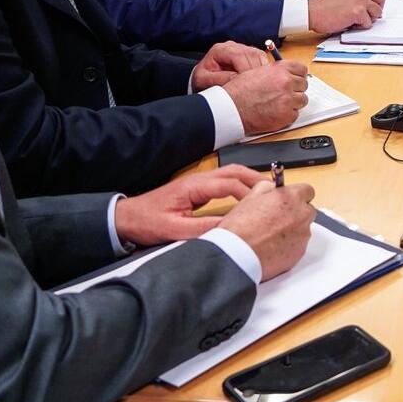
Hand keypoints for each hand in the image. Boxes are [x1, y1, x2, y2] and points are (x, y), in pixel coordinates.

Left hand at [114, 164, 264, 247]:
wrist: (126, 219)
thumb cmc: (146, 221)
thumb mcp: (174, 229)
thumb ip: (202, 229)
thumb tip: (229, 228)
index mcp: (194, 186)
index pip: (230, 184)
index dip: (249, 193)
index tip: (262, 205)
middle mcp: (199, 180)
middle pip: (235, 172)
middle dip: (257, 180)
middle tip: (275, 191)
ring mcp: (198, 184)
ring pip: (231, 175)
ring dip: (250, 181)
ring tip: (267, 193)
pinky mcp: (197, 191)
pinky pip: (225, 183)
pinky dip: (241, 186)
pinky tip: (248, 198)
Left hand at [191, 41, 269, 90]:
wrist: (205, 78)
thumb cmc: (203, 78)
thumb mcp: (203, 80)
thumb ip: (218, 79)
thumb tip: (237, 79)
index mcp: (220, 50)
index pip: (239, 56)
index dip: (245, 71)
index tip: (246, 85)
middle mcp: (233, 47)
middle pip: (252, 55)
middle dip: (255, 72)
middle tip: (254, 88)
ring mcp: (244, 49)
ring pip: (260, 57)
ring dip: (261, 72)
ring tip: (256, 85)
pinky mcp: (252, 56)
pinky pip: (264, 60)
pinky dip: (264, 71)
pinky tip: (259, 82)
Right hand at [217, 178, 317, 280]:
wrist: (238, 255)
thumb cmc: (240, 227)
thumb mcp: (250, 197)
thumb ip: (267, 188)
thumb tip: (272, 187)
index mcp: (291, 198)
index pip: (308, 190)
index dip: (297, 195)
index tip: (291, 199)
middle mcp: (302, 215)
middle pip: (308, 210)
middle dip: (297, 212)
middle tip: (278, 218)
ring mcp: (303, 235)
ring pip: (303, 229)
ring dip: (293, 230)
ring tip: (271, 235)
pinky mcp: (300, 252)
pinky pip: (299, 245)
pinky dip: (290, 245)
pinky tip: (272, 246)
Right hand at [222, 60, 308, 134]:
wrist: (231, 109)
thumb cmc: (238, 92)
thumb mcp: (256, 72)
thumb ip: (274, 72)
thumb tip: (285, 74)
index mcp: (279, 70)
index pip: (301, 69)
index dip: (298, 75)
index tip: (296, 79)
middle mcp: (285, 83)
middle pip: (303, 85)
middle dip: (296, 89)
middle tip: (285, 93)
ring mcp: (287, 100)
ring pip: (302, 100)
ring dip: (294, 102)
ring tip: (280, 104)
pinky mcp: (286, 116)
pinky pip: (295, 114)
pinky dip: (288, 115)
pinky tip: (276, 112)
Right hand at [307, 0, 383, 33]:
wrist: (312, 13)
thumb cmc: (322, 8)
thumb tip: (365, 8)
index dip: (370, 3)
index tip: (364, 9)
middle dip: (377, 8)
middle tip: (369, 16)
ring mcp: (359, 0)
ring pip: (378, 11)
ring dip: (369, 19)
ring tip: (356, 21)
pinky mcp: (358, 12)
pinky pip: (368, 23)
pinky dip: (361, 27)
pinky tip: (350, 24)